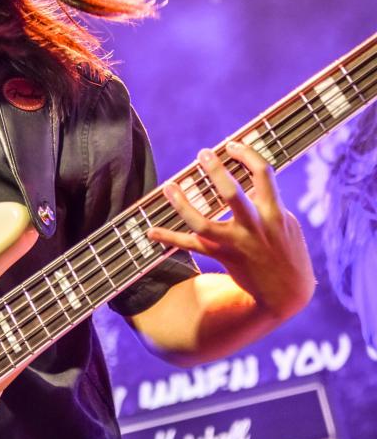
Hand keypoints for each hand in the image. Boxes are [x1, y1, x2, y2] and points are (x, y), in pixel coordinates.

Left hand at [147, 141, 315, 322]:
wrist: (286, 293)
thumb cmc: (287, 250)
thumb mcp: (285, 222)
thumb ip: (266, 202)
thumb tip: (245, 181)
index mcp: (274, 213)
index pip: (263, 173)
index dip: (247, 154)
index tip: (231, 145)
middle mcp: (253, 227)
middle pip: (232, 194)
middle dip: (215, 171)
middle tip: (203, 154)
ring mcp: (236, 244)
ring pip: (203, 224)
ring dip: (183, 204)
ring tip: (169, 186)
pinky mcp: (223, 257)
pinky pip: (192, 246)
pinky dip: (170, 238)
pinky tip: (151, 231)